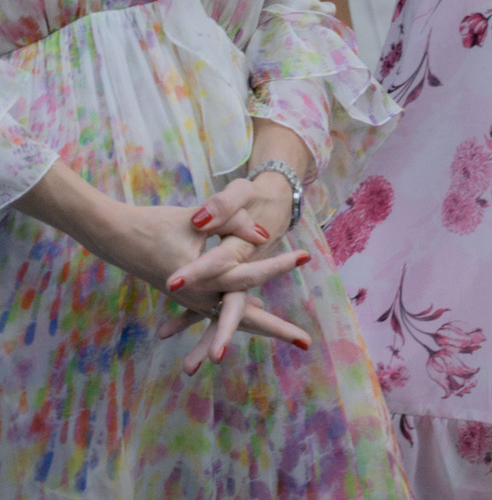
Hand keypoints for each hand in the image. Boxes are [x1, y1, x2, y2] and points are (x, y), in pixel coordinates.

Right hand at [100, 201, 312, 372]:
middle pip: (244, 317)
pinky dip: (235, 316)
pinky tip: (259, 313)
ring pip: (232, 319)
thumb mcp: (197, 218)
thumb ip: (234, 222)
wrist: (115, 236)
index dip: (279, 264)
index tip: (306, 255)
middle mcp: (199, 296)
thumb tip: (264, 236)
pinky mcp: (190, 297)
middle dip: (276, 329)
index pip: (249, 273)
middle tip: (307, 343)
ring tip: (297, 340)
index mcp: (202, 279)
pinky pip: (217, 311)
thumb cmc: (155, 224)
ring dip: (262, 327)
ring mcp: (194, 300)